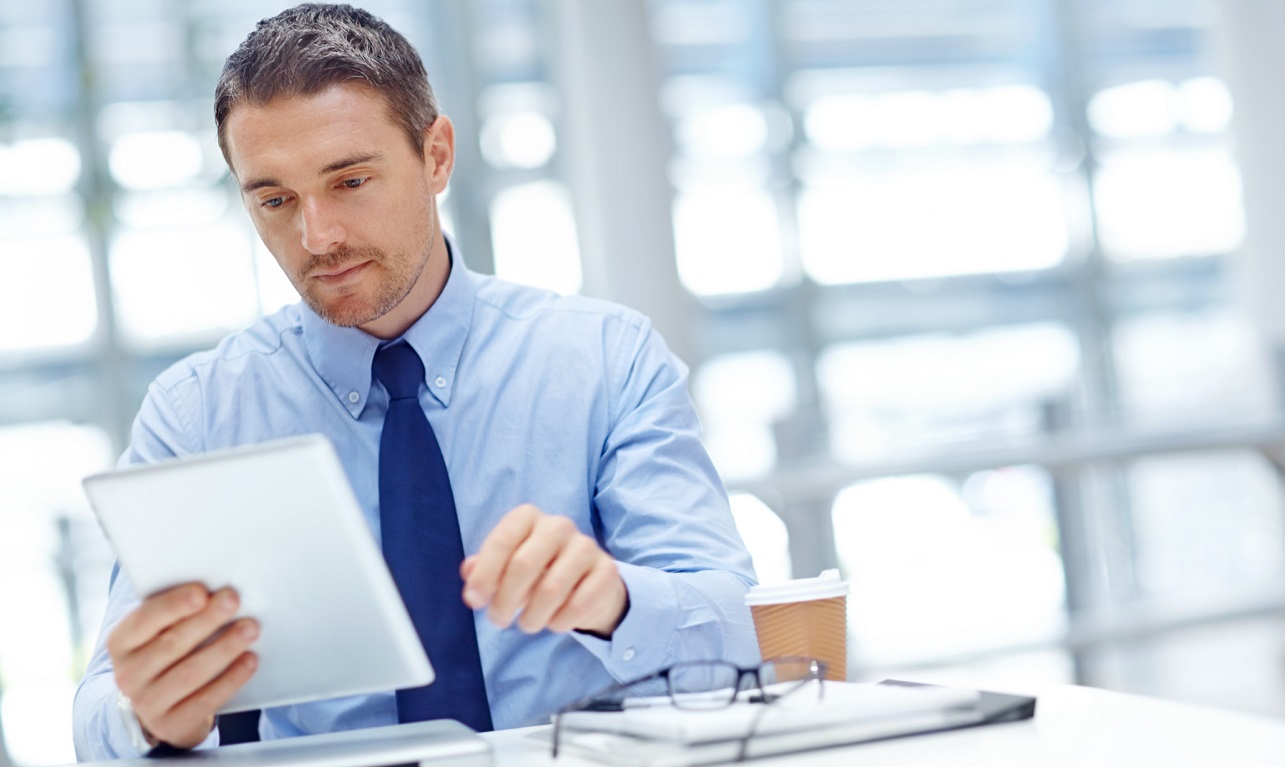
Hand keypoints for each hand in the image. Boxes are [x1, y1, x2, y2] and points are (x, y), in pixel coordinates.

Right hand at [106, 584, 259, 749]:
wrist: (160, 706)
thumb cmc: (167, 653)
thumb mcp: (160, 632)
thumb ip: (178, 612)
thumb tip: (215, 590)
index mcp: (121, 643)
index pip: (143, 620)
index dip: (172, 605)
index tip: (201, 592)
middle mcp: (128, 674)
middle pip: (172, 644)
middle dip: (206, 620)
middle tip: (233, 600)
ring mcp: (147, 703)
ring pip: (191, 672)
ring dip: (224, 648)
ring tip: (250, 628)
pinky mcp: (171, 724)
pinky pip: (205, 700)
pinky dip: (231, 678)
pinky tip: (249, 660)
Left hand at [461, 504, 627, 636]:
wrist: (588, 583)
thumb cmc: (539, 572)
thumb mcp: (507, 567)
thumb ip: (484, 569)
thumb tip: (469, 573)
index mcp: (529, 517)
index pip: (502, 539)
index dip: (484, 574)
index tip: (474, 600)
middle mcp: (559, 525)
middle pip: (524, 564)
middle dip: (504, 600)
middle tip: (498, 620)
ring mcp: (586, 546)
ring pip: (550, 590)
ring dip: (532, 617)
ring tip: (527, 624)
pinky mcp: (607, 571)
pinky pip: (577, 605)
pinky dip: (560, 622)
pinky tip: (554, 622)